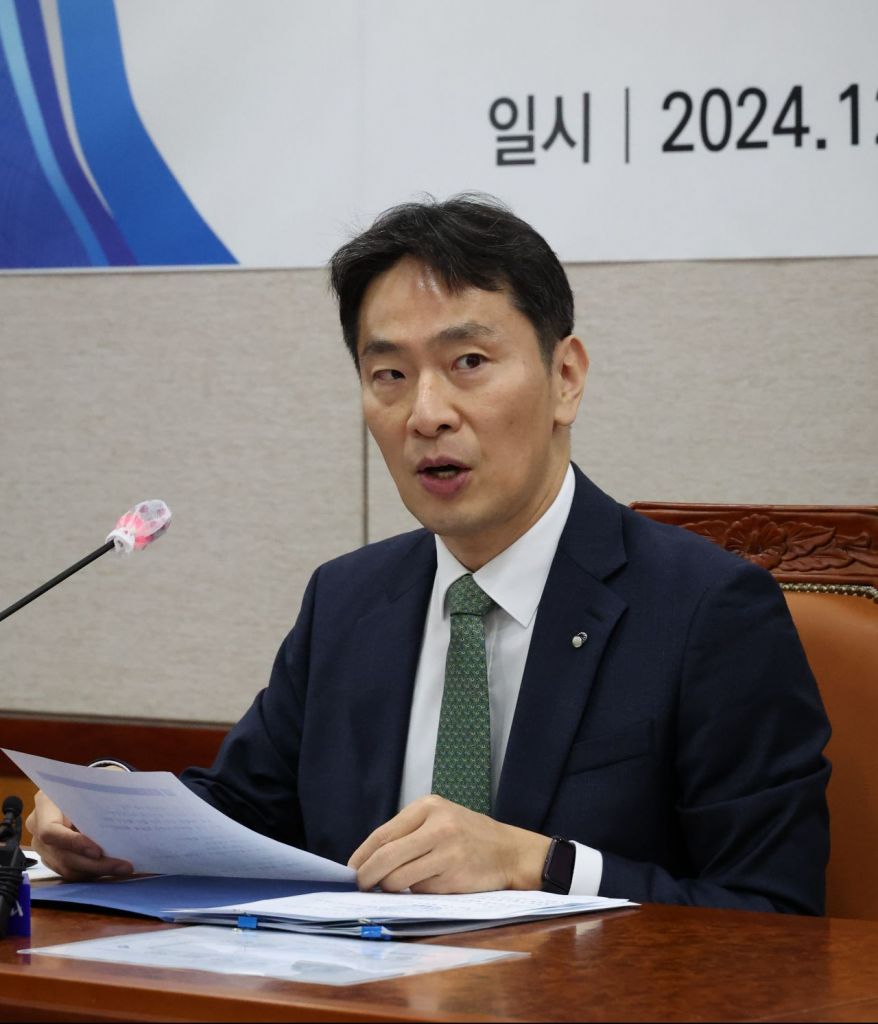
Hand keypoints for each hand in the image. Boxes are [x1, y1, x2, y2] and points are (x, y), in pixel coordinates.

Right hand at [25, 789, 132, 881]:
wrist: (87, 787)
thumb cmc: (94, 780)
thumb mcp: (100, 779)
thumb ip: (104, 793)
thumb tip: (124, 809)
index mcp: (45, 803)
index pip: (50, 830)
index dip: (73, 843)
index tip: (98, 851)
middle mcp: (38, 826)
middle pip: (62, 855)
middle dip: (94, 864)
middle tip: (122, 866)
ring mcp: (44, 845)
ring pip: (67, 867)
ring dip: (97, 871)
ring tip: (123, 868)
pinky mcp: (53, 857)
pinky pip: (71, 871)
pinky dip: (92, 872)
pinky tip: (112, 868)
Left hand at [347, 794, 550, 893]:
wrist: (510, 851)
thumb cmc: (468, 837)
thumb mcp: (439, 820)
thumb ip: (407, 835)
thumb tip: (367, 862)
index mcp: (428, 806)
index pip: (382, 834)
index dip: (361, 856)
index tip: (350, 871)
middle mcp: (437, 825)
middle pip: (385, 857)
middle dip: (367, 877)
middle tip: (361, 887)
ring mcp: (447, 850)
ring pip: (399, 878)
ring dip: (392, 888)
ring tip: (400, 885)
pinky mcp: (454, 874)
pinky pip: (420, 890)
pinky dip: (419, 892)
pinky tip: (434, 883)